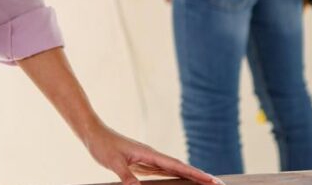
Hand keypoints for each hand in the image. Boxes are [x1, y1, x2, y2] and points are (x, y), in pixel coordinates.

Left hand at [84, 123, 223, 184]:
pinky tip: (181, 182)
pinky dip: (175, 177)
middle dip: (199, 175)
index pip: (176, 165)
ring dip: (189, 176)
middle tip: (217, 183)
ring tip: (205, 184)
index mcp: (149, 153)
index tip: (211, 179)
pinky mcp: (142, 163)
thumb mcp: (113, 162)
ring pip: (173, 170)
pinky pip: (163, 172)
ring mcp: (148, 159)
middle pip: (180, 167)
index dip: (195, 173)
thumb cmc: (103, 144)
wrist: (94, 133)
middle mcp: (152, 155)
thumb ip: (126, 176)